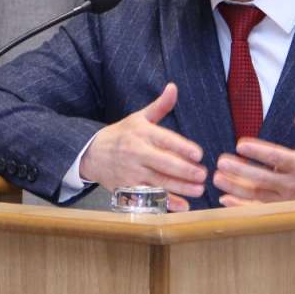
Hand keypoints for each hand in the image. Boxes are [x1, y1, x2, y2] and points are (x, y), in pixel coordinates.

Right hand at [80, 82, 205, 211]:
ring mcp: (131, 172)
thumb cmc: (121, 134)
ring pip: (159, 181)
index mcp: (141, 132)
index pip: (164, 139)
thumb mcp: (138, 117)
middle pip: (163, 163)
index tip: (199, 154)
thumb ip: (160, 106)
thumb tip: (173, 87)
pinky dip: (166, 203)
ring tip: (199, 190)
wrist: (91, 153)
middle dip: (185, 170)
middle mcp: (136, 152)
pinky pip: (149, 197)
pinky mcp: (128, 188)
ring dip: (180, 188)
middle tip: (203, 174)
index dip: (182, 147)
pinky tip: (182, 206)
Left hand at [213, 106, 294, 205]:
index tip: (240, 144)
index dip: (258, 151)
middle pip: (262, 177)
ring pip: (256, 194)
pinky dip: (240, 207)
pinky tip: (224, 199)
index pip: (276, 157)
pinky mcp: (279, 210)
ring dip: (235, 187)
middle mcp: (290, 183)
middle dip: (240, 170)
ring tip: (217, 178)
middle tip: (221, 161)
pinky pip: (257, 210)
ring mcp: (283, 199)